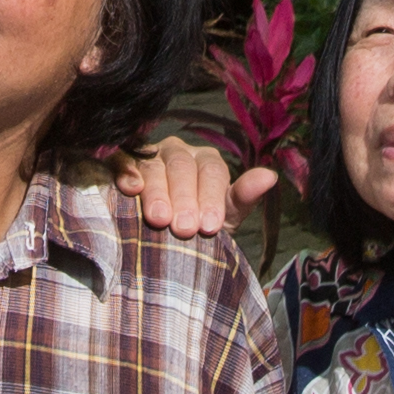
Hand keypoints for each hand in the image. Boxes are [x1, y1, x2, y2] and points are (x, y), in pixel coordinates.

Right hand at [124, 138, 283, 247]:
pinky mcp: (123, 161)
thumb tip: (270, 176)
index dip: (211, 198)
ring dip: (157, 192)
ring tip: (159, 220)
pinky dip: (126, 172)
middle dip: (184, 199)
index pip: (212, 172)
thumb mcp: (225, 217)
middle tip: (184, 229)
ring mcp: (150, 155)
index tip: (210, 226)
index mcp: (207, 162)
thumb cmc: (198, 225)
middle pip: (182, 168)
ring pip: (154, 167)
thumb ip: (244, 197)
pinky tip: (130, 189)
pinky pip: (123, 161)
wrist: (164, 241)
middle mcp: (179, 153)